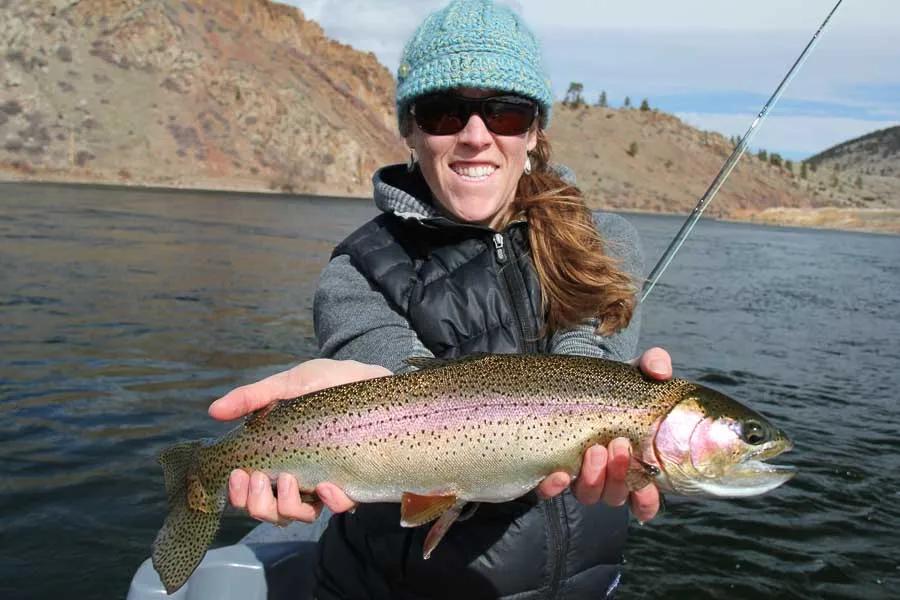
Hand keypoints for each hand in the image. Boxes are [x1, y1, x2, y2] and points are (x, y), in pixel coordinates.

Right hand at [208, 359, 390, 523]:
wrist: (373, 378)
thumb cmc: (330, 382)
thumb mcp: (289, 384)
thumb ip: (253, 397)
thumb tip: (212, 412)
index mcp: (280, 457)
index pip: (251, 490)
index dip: (238, 495)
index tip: (236, 476)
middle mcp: (300, 475)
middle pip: (270, 511)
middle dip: (257, 504)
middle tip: (259, 478)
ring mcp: (326, 481)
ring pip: (299, 515)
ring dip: (286, 505)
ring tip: (290, 478)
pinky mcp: (355, 482)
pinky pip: (340, 506)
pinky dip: (330, 501)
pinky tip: (326, 485)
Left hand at [537, 347, 671, 522]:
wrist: (574, 381)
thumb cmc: (614, 385)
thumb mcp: (636, 371)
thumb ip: (654, 364)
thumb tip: (661, 371)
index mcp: (634, 463)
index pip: (645, 500)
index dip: (647, 500)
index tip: (648, 483)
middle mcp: (607, 475)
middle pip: (616, 495)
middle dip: (619, 476)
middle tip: (618, 445)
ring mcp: (578, 474)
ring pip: (588, 495)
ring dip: (593, 479)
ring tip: (593, 449)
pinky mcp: (549, 469)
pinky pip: (548, 491)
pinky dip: (554, 487)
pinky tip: (558, 473)